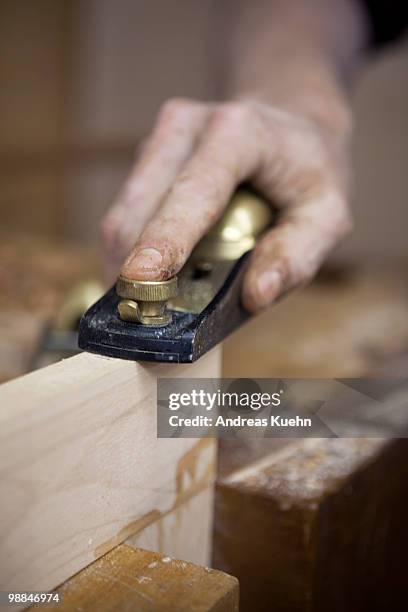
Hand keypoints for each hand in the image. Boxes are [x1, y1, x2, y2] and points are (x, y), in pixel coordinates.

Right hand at [101, 97, 351, 311]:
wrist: (290, 123)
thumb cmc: (309, 171)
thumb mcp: (329, 211)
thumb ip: (297, 255)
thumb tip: (254, 295)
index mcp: (238, 133)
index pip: (193, 193)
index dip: (164, 240)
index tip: (140, 281)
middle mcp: (187, 126)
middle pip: (140, 208)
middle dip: (134, 267)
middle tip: (143, 317)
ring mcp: (161, 139)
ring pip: (122, 215)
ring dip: (128, 264)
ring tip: (147, 302)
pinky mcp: (147, 157)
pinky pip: (127, 214)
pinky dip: (134, 252)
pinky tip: (154, 274)